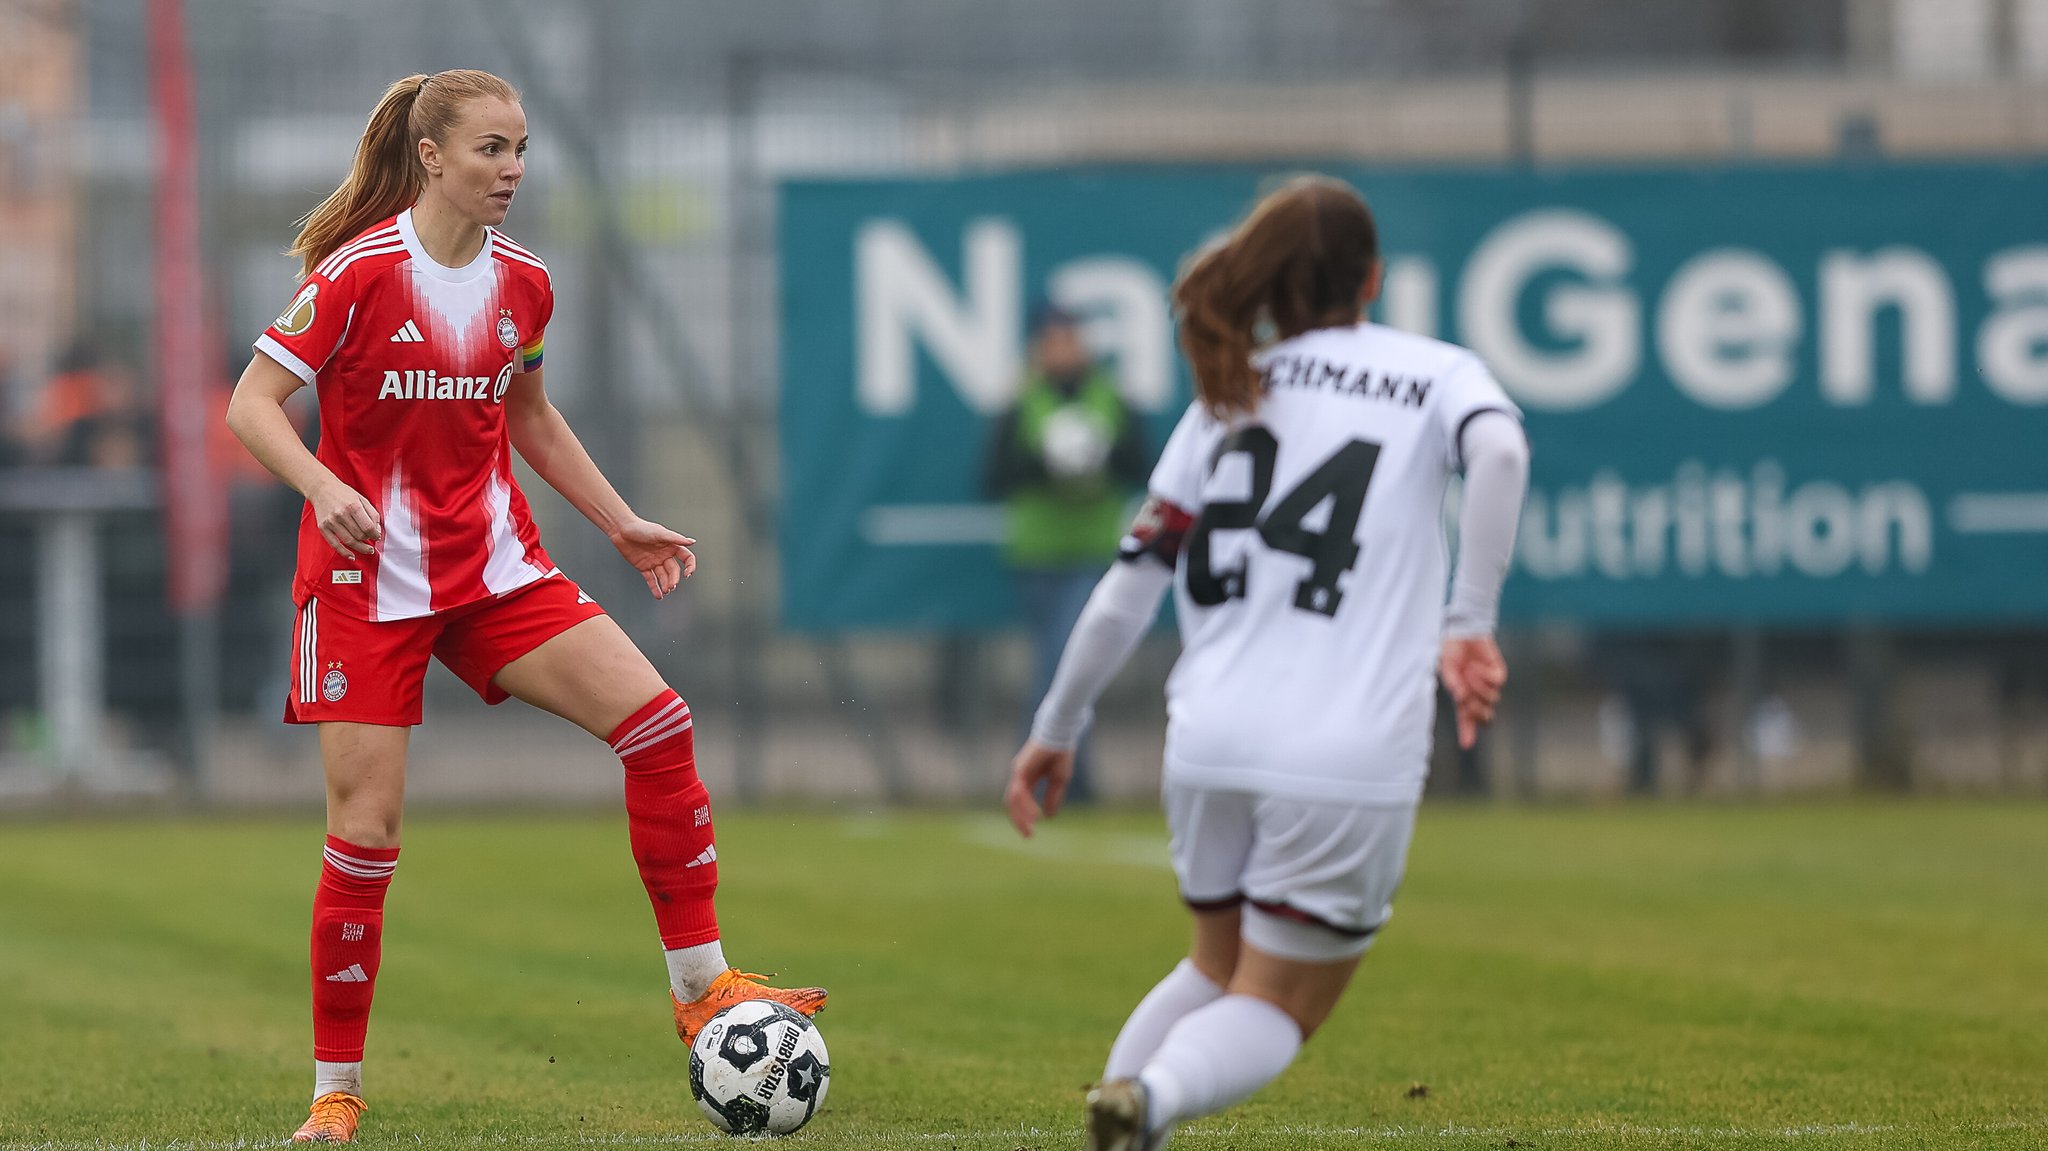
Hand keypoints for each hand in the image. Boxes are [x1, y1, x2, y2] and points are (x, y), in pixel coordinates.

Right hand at [308, 479, 380, 555]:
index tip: (377, 536)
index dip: (375, 534)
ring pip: (349, 541)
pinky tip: (351, 555)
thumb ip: (372, 514)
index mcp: (353, 506)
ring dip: (360, 548)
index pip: (368, 527)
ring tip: (367, 549)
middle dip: (368, 540)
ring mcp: (331, 522)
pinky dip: (344, 552)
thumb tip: (377, 530)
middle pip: (359, 535)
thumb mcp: (362, 499)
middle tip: (371, 541)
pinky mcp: (323, 527)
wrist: (322, 488)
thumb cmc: (343, 493)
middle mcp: (341, 514)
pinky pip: (334, 544)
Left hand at [609, 516, 695, 598]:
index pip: (686, 557)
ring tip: (666, 591)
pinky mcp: (643, 567)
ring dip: (666, 585)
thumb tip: (692, 542)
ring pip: (663, 576)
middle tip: (672, 586)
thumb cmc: (640, 527)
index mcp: (671, 546)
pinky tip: (659, 595)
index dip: (689, 566)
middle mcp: (664, 555)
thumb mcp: (660, 533)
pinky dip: (655, 588)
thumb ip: (676, 538)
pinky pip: (651, 579)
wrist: (621, 530)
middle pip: (673, 570)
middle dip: (673, 579)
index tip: (688, 574)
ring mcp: (654, 562)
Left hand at [1004, 740, 1075, 837]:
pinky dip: (1026, 805)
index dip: (1024, 817)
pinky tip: (1036, 815)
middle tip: (1029, 836)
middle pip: (1012, 804)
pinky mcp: (1020, 769)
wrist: (1061, 735)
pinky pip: (1019, 792)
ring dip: (1021, 816)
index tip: (1032, 832)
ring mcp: (1018, 772)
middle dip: (1019, 821)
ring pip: (1013, 800)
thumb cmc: (1060, 754)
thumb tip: (1049, 816)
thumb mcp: (1058, 780)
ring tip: (1032, 827)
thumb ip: (1052, 797)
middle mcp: (1019, 776)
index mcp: (1028, 778)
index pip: (1020, 802)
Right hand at [1440, 635, 1507, 749]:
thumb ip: (1453, 682)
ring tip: (1468, 672)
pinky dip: (1485, 676)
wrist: (1463, 630)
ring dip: (1479, 688)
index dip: (1467, 733)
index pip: (1466, 720)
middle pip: (1485, 716)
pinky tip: (1476, 666)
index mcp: (1462, 697)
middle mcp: (1477, 694)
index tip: (1466, 745)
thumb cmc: (1451, 650)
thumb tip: (1460, 697)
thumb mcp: (1446, 667)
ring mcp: (1489, 684)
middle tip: (1467, 700)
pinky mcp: (1498, 673)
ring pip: (1492, 699)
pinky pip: (1497, 682)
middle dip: (1477, 711)